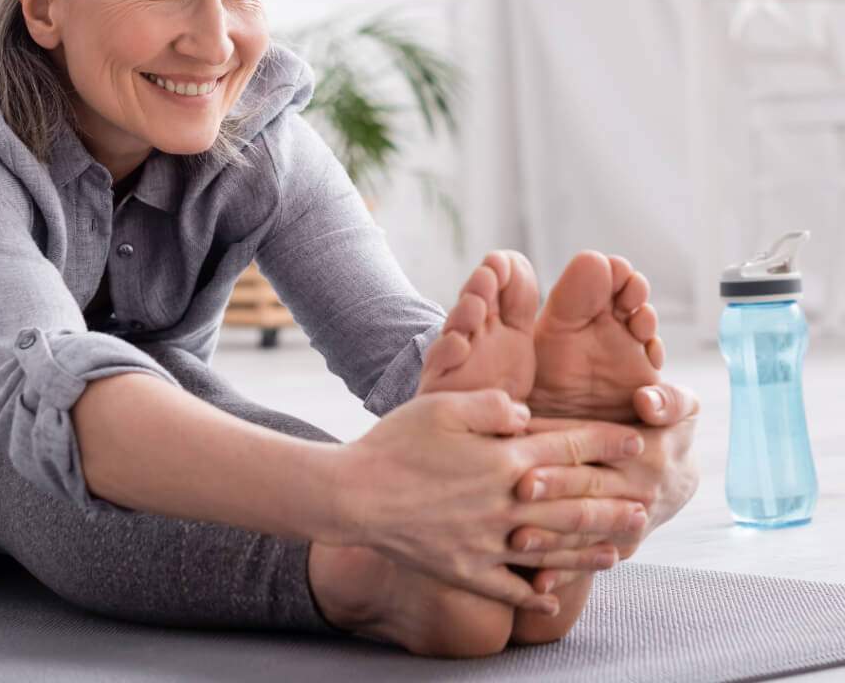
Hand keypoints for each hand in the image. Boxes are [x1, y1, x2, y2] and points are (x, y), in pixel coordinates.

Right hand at [330, 387, 649, 613]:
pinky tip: (555, 598)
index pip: (568, 448)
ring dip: (592, 548)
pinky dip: (536, 595)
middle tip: (649, 502)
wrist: (353, 494)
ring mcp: (488, 542)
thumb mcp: (443, 404)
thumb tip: (526, 414)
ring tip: (622, 548)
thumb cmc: (395, 442)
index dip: (606, 443)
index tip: (637, 441)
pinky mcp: (465, 570)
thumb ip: (492, 405)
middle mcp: (505, 502)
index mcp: (503, 458)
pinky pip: (510, 589)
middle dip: (615, 501)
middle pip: (574, 502)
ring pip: (553, 547)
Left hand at [508, 381, 699, 591]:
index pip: (594, 443)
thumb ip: (667, 400)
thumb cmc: (669, 428)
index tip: (526, 440)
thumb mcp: (682, 406)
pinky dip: (566, 573)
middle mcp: (638, 491)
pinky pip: (592, 560)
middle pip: (588, 487)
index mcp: (647, 451)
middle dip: (553, 489)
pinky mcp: (619, 546)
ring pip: (587, 530)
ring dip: (553, 537)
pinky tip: (538, 584)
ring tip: (517, 540)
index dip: (561, 441)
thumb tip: (646, 400)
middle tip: (518, 489)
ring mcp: (628, 524)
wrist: (683, 477)